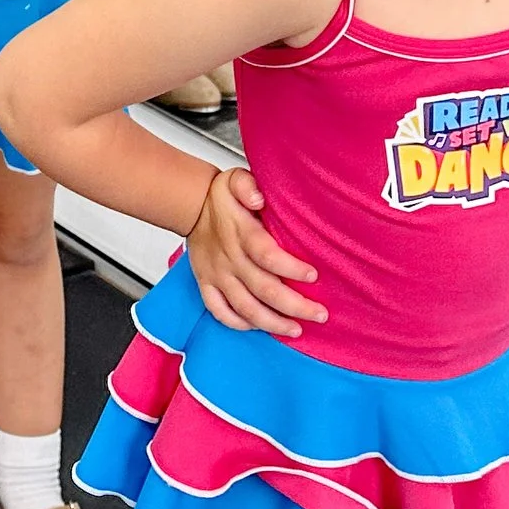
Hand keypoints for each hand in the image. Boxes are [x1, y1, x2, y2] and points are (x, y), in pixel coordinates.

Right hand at [187, 164, 324, 337]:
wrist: (189, 207)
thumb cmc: (221, 197)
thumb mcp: (235, 179)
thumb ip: (247, 185)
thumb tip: (258, 197)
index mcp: (240, 234)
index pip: (267, 256)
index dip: (291, 269)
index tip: (314, 276)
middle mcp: (229, 258)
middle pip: (263, 289)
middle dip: (294, 306)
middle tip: (319, 314)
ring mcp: (217, 275)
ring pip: (245, 307)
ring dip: (272, 322)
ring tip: (296, 330)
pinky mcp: (207, 285)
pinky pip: (220, 312)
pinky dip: (239, 324)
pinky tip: (259, 327)